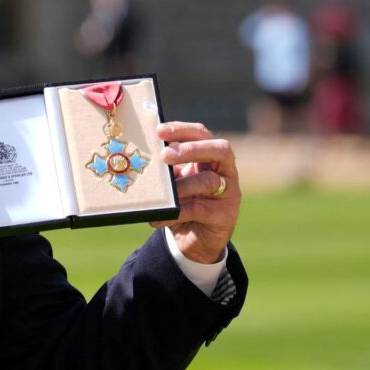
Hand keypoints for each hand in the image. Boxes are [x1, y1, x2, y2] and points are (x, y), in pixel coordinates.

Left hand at [150, 121, 240, 263]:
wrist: (192, 239)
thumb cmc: (181, 203)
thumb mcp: (172, 183)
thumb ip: (166, 170)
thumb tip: (141, 158)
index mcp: (209, 157)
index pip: (202, 134)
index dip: (182, 129)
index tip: (159, 130)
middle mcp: (225, 171)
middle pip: (220, 149)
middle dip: (191, 149)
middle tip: (165, 155)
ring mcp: (229, 193)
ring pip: (209, 181)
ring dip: (181, 187)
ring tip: (162, 196)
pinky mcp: (225, 216)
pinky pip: (199, 210)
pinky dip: (175, 213)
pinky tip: (157, 218)